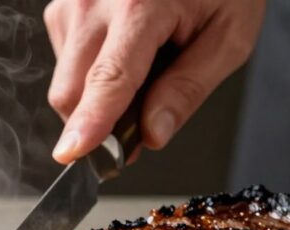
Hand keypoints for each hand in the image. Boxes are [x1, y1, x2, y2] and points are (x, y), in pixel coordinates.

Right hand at [44, 0, 265, 162]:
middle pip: (72, 92)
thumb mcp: (228, 37)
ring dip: (95, 98)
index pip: (109, 79)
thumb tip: (152, 135)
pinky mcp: (61, 8)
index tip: (72, 154)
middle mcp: (94, 2)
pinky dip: (89, 76)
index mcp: (139, 6)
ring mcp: (71, 3)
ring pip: (66, 83)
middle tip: (142, 123)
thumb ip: (188, 89)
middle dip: (98, 123)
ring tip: (141, 69)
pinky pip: (64, 64)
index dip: (90, 122)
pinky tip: (121, 54)